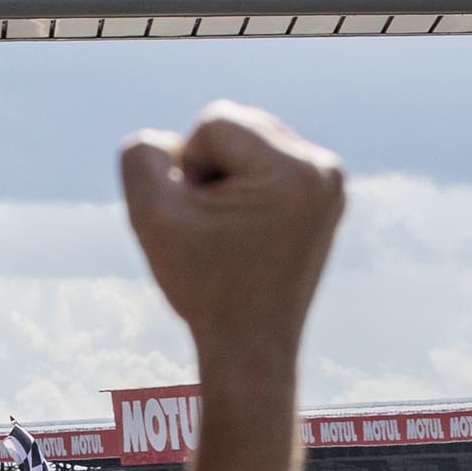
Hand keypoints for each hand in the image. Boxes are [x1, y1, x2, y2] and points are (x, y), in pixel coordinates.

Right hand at [121, 104, 342, 367]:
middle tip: (217, 229)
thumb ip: (141, 156)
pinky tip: (245, 229)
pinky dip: (243, 187)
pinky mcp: (324, 197)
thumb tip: (167, 139)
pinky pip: (264, 162)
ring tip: (230, 230)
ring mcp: (330, 183)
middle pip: (236, 124)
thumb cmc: (204, 287)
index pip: (214, 122)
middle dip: (210, 169)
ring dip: (223, 177)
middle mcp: (324, 169)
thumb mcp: (151, 216)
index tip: (205, 222)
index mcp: (296, 171)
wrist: (250, 347)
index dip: (190, 169)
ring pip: (247, 140)